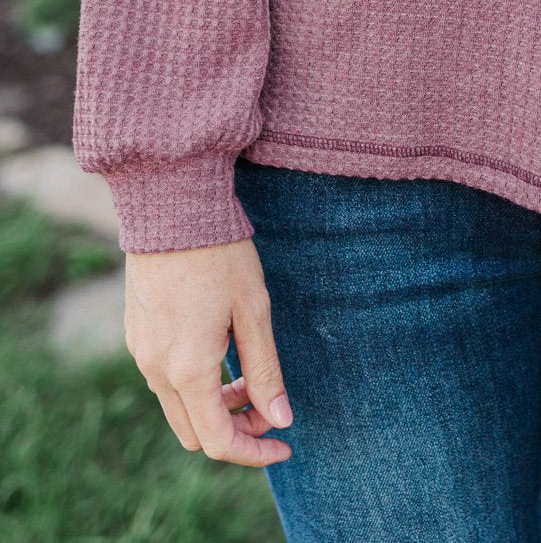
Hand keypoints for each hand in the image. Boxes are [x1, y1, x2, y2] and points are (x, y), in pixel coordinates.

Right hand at [124, 237, 293, 466]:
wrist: (172, 207)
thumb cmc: (220, 255)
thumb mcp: (254, 311)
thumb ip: (265, 371)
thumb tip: (280, 420)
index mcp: (187, 370)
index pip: (218, 442)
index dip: (254, 451)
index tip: (284, 442)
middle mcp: (156, 370)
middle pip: (194, 433)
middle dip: (234, 429)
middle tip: (267, 402)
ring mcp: (141, 353)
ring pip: (177, 407)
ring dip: (213, 406)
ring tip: (246, 372)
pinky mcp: (136, 334)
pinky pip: (163, 379)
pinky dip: (193, 383)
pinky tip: (219, 349)